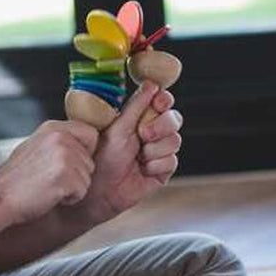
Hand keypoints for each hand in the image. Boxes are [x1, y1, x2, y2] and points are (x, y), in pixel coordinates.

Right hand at [0, 120, 97, 224]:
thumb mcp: (37, 147)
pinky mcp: (65, 175)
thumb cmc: (16, 180)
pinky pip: (82, 192)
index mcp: (54, 128)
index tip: (66, 164)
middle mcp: (60, 137)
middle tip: (49, 179)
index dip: (84, 153)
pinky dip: (69, 199)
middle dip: (77, 175)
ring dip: (72, 188)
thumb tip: (86, 144)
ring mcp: (64, 155)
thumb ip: (60, 142)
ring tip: (47, 186)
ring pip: (87, 178)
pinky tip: (49, 195)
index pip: (91, 134)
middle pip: (91, 161)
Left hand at [79, 82, 182, 222]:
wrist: (100, 190)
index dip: (164, 100)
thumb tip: (152, 84)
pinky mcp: (163, 171)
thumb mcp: (118, 128)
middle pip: (174, 119)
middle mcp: (152, 133)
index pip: (162, 102)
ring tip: (138, 158)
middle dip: (161, 126)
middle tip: (144, 134)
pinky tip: (142, 171)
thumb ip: (137, 106)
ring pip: (175, 140)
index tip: (160, 101)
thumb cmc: (102, 158)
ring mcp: (159, 152)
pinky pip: (172, 161)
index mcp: (140, 119)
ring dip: (155, 149)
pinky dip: (155, 165)